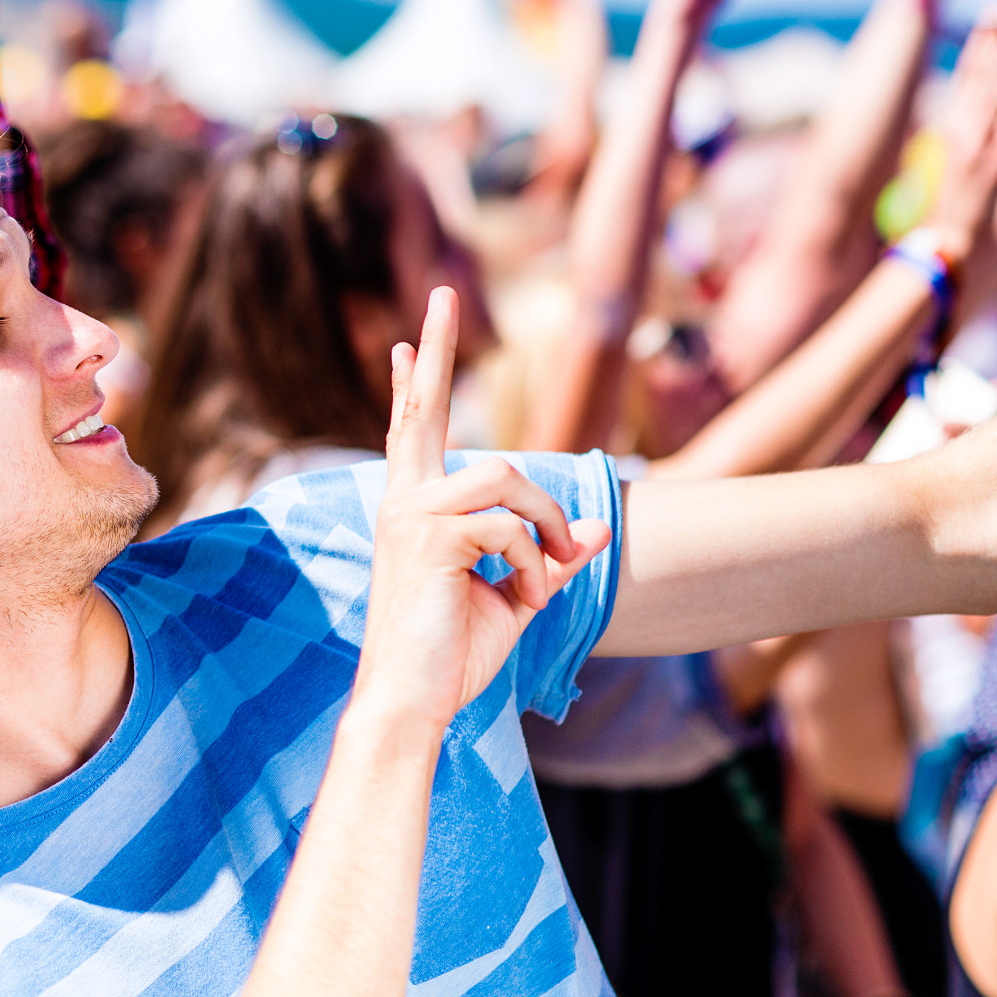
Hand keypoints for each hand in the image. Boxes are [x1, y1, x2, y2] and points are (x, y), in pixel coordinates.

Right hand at [356, 289, 609, 734]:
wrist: (410, 703)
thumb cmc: (451, 656)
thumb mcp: (516, 596)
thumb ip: (552, 556)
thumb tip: (596, 523)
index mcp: (411, 512)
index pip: (410, 435)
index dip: (409, 389)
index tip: (400, 346)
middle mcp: (402, 502)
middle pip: (423, 410)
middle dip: (435, 349)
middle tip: (440, 292)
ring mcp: (410, 515)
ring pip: (506, 477)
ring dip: (545, 526)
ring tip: (541, 576)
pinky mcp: (430, 536)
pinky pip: (512, 526)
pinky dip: (536, 563)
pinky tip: (522, 597)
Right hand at [925, 4, 996, 259]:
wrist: (940, 256)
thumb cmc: (960, 217)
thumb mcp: (984, 167)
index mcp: (955, 134)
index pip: (965, 82)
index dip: (979, 49)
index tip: (994, 20)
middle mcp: (958, 139)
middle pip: (974, 84)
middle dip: (991, 48)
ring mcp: (969, 157)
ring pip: (989, 106)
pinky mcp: (984, 178)